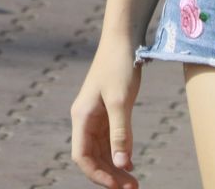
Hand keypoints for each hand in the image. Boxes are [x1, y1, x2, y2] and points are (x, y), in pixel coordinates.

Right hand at [70, 40, 143, 186]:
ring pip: (101, 151)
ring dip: (114, 167)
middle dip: (109, 175)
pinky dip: (118, 154)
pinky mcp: (107, 111)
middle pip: (91, 157)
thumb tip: (120, 164)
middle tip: (132, 188)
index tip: (117, 186)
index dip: (96, 175)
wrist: (122, 40)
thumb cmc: (119, 66)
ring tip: (133, 181)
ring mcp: (95, 116)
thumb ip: (120, 133)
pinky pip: (109, 140)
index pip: (81, 156)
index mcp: (82, 116)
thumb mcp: (120, 101)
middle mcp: (85, 119)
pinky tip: (130, 164)